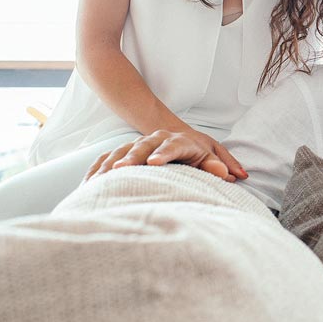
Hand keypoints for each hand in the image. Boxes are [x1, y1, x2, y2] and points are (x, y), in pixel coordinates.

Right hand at [84, 129, 246, 181]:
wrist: (174, 135)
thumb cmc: (196, 150)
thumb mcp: (209, 154)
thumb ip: (218, 164)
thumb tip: (234, 174)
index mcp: (178, 140)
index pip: (171, 147)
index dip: (163, 155)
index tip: (153, 165)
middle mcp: (155, 140)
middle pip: (142, 147)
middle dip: (131, 159)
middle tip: (120, 171)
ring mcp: (136, 145)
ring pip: (120, 152)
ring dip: (109, 165)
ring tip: (99, 180)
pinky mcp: (122, 152)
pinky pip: (106, 160)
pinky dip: (96, 170)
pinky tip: (88, 186)